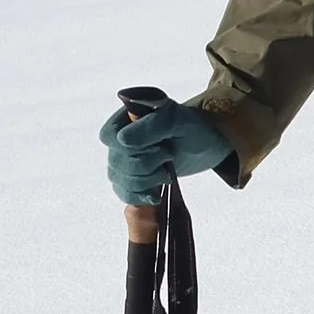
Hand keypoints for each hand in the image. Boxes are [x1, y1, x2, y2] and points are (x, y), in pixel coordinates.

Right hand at [99, 92, 235, 202]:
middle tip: (168, 156)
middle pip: (115, 161)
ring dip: (146, 181)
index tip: (159, 146)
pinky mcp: (131, 179)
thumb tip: (122, 141)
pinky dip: (139, 196)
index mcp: (126, 117)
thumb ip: (150, 126)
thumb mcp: (177, 120)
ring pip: (118, 179)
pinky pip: (122, 193)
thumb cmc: (192, 128)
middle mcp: (120, 139)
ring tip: (166, 172)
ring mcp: (124, 160)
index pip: (108, 136)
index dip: (130, 148)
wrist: (205, 147)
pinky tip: (156, 194)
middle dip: (146, 165)